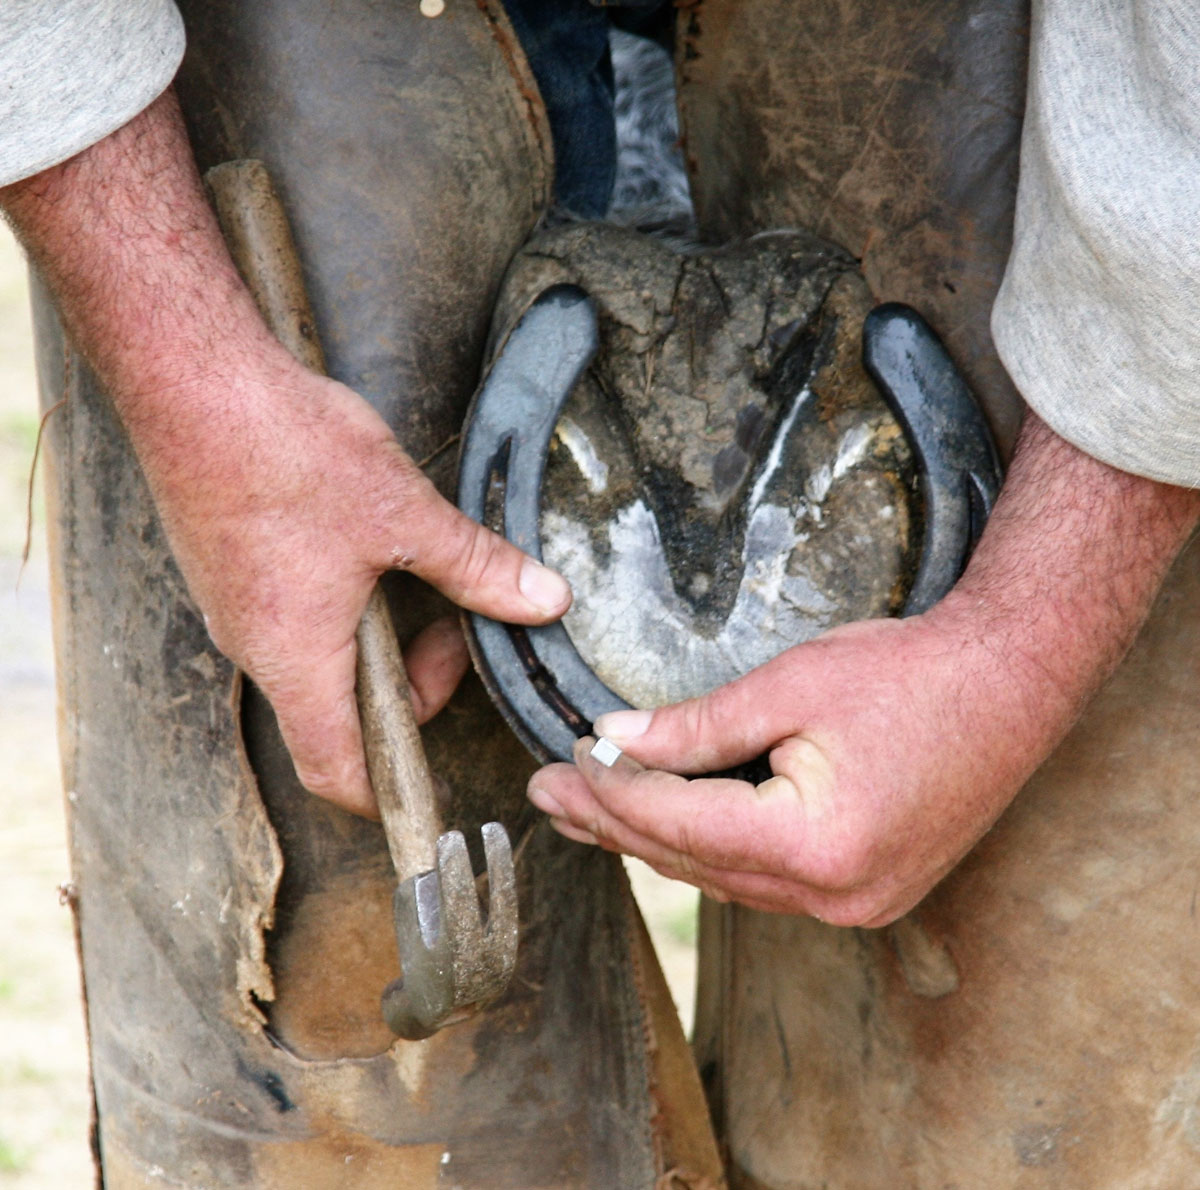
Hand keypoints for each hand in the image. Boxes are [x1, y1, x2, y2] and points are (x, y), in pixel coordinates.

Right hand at [165, 355, 570, 817]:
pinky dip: (343, 610)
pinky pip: (291, 619)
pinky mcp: (229, 568)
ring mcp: (235, 607)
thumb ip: (478, 567)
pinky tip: (370, 551)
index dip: (387, 793)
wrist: (190, 380)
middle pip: (337, 715)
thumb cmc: (285, 452)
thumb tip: (543, 601)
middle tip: (455, 627)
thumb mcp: (404, 515)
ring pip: (317, 662)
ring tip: (418, 578)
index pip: (336, 770)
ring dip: (378, 642)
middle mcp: (255, 646)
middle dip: (410, 687)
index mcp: (297, 657)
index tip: (434, 781)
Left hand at [528, 603, 1063, 925]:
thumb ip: (695, 726)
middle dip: (613, 823)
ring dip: (653, 841)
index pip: (677, 822)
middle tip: (547, 791)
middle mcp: (833, 894)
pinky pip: (760, 880)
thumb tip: (616, 738)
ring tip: (586, 812)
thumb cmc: (912, 673)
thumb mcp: (791, 686)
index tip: (562, 756)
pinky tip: (666, 828)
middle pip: (691, 861)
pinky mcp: (865, 891)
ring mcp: (854, 903)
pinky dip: (707, 849)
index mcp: (813, 845)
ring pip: (721, 878)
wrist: (1012, 683)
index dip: (611, 789)